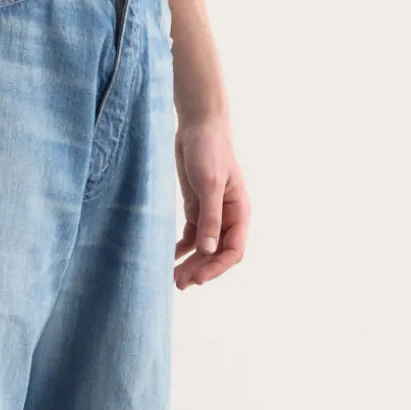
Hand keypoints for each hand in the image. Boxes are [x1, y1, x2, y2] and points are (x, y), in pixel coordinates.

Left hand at [174, 116, 250, 288]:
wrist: (198, 126)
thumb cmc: (210, 150)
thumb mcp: (210, 185)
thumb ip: (210, 218)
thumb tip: (209, 250)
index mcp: (239, 212)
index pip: (234, 251)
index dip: (216, 268)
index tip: (197, 278)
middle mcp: (227, 217)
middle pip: (216, 254)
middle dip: (200, 269)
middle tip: (178, 283)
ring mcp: (211, 214)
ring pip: (203, 248)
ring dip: (190, 263)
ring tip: (173, 278)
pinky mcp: (196, 208)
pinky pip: (191, 236)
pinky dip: (182, 249)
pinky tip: (170, 258)